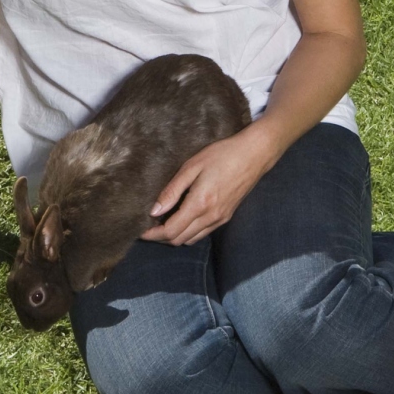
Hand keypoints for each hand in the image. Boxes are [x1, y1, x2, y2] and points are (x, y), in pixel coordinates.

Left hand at [142, 130, 280, 246]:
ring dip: (175, 236)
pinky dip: (189, 232)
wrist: (254, 154)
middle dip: (161, 238)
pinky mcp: (226, 217)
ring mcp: (221, 219)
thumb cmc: (222, 155)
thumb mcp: (192, 167)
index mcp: (200, 204)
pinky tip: (182, 219)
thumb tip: (154, 211)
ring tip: (162, 224)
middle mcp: (211, 217)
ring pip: (191, 239)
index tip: (140, 231)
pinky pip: (203, 233)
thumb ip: (172, 190)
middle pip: (179, 240)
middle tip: (147, 227)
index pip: (170, 231)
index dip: (152, 235)